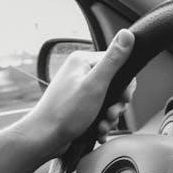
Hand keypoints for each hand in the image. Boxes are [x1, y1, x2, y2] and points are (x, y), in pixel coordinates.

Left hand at [22, 28, 136, 155]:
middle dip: (117, 104)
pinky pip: (99, 111)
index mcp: (83, 61)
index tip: (123, 99)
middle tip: (111, 114)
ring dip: (110, 116)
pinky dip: (102, 122)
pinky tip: (99, 130)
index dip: (125, 84)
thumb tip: (127, 34)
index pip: (118, 64)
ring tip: (103, 125)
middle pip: (115, 85)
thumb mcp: (95, 85)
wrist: (44, 138)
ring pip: (109, 101)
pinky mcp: (79, 105)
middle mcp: (80, 73)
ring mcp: (79, 90)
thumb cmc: (65, 113)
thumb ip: (113, 60)